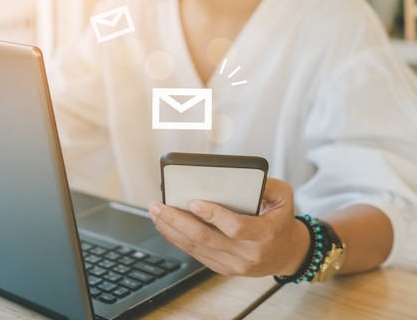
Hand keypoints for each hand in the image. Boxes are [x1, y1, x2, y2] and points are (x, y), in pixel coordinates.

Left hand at [148, 178, 309, 276]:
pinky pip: (195, 253)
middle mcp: (247, 254)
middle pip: (206, 238)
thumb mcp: (283, 196)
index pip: (235, 227)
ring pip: (196, 247)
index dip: (213, 215)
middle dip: (177, 220)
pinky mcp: (222, 268)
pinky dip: (177, 239)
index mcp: (264, 234)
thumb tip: (237, 174)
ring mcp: (233, 264)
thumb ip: (266, 183)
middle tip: (158, 206)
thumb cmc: (280, 220)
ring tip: (155, 212)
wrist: (286, 253)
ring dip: (171, 230)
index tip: (194, 202)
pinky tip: (164, 225)